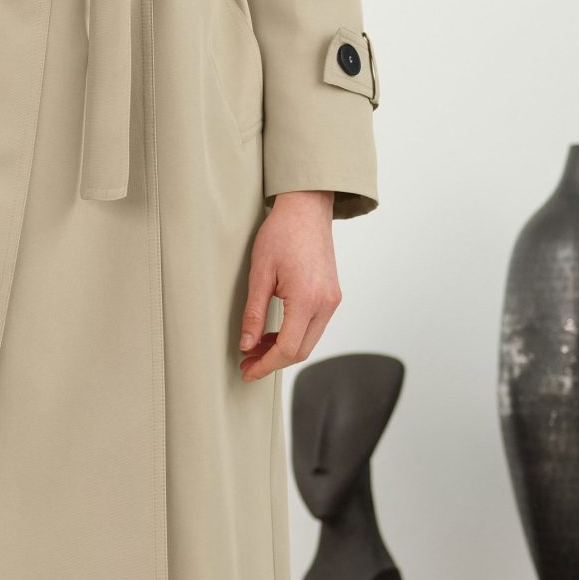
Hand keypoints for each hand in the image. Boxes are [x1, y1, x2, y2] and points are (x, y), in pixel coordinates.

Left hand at [237, 190, 339, 380]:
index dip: (266, 364)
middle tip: (248, 364)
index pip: (288, 348)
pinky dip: (295, 335)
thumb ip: (253, 313)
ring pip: (309, 341)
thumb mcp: (259, 273)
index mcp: (307, 299)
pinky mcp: (332, 295)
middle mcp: (326, 303)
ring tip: (256, 349)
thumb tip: (247, 345)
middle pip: (301, 350)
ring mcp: (332, 300)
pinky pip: (314, 326)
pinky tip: (274, 333)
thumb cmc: (282, 233)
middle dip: (273, 362)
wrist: (307, 209)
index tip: (248, 370)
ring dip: (283, 350)